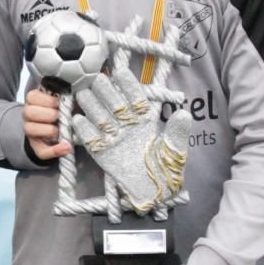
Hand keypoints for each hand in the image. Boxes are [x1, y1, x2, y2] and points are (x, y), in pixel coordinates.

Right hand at [23, 89, 71, 159]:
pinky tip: (66, 147)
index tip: (58, 103)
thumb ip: (68, 98)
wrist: (61, 127)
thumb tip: (79, 96)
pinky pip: (41, 151)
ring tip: (59, 130)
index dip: (46, 100)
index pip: (32, 97)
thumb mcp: (65, 101)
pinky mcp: (37, 146)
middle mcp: (29, 116)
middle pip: (29, 112)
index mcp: (34, 101)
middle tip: (59, 116)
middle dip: (47, 114)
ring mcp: (31, 131)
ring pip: (30, 130)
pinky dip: (55, 150)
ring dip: (48, 130)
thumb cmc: (64, 110)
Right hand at [72, 68, 191, 213]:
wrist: (155, 192)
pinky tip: (78, 120)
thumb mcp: (176, 150)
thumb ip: (178, 132)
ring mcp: (114, 138)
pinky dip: (84, 131)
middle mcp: (128, 126)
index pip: (136, 99)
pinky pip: (92, 140)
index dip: (128, 85)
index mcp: (145, 121)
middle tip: (97, 78)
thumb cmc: (167, 169)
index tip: (120, 72)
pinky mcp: (103, 153)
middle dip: (105, 91)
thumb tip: (184, 113)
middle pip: (114, 104)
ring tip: (83, 92)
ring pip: (100, 117)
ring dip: (91, 105)